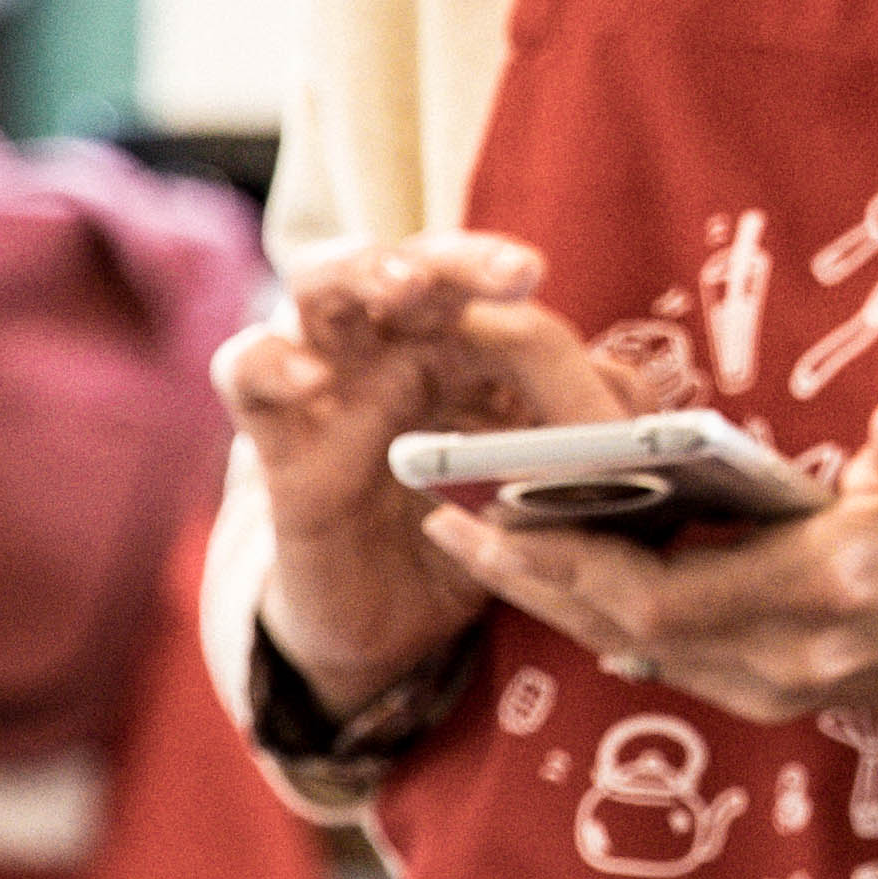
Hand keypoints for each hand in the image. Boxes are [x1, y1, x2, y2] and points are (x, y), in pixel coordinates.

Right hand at [218, 235, 610, 716]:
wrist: (393, 621)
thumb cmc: (476, 530)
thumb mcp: (545, 489)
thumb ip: (587, 443)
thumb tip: (632, 419)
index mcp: (467, 342)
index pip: (492, 291)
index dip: (523, 299)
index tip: (546, 306)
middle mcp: (395, 344)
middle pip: (412, 263)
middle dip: (458, 257)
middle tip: (513, 273)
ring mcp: (329, 382)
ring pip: (321, 285)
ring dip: (361, 272)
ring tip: (402, 288)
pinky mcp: (276, 437)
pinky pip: (246, 370)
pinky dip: (269, 360)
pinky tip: (307, 378)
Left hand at [420, 394, 877, 731]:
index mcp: (825, 594)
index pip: (653, 594)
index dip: (556, 562)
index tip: (479, 516)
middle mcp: (793, 659)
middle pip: (624, 629)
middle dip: (530, 582)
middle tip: (444, 524)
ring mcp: (794, 684)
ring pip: (644, 648)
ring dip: (564, 601)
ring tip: (492, 543)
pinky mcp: (801, 686)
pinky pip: (681, 658)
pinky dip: (619, 617)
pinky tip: (584, 581)